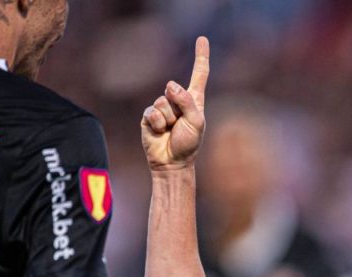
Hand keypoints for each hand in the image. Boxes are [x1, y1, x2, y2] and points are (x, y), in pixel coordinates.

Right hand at [142, 37, 209, 170]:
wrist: (171, 162)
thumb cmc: (188, 144)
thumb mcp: (196, 123)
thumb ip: (187, 102)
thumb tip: (170, 84)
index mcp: (194, 101)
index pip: (199, 74)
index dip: (201, 57)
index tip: (202, 39)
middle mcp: (178, 101)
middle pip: (175, 89)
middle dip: (178, 107)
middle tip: (180, 125)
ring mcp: (163, 107)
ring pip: (162, 102)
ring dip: (168, 119)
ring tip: (171, 130)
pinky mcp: (149, 115)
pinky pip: (153, 112)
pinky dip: (158, 124)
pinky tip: (160, 132)